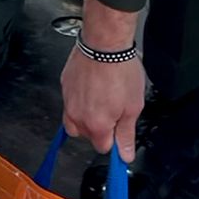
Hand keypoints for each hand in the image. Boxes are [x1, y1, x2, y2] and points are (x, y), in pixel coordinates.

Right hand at [61, 0, 144, 160]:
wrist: (104, 43)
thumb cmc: (120, 70)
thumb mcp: (133, 106)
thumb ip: (127, 134)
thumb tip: (125, 156)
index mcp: (96, 125)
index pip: (103, 148)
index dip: (114, 139)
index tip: (120, 131)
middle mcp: (78, 117)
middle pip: (87, 135)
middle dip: (100, 127)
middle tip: (115, 108)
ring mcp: (68, 101)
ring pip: (75, 121)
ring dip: (87, 116)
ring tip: (102, 99)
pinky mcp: (65, 87)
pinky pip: (71, 102)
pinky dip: (81, 100)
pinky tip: (94, 86)